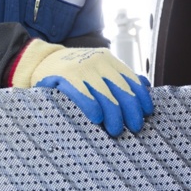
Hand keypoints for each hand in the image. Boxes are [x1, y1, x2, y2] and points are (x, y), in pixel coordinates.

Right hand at [9, 39, 153, 136]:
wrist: (43, 60)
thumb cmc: (74, 71)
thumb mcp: (98, 68)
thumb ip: (119, 75)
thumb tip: (145, 85)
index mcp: (109, 60)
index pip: (132, 80)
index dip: (141, 98)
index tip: (147, 113)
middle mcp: (98, 62)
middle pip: (121, 89)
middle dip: (130, 110)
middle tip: (134, 127)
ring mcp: (82, 68)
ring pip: (105, 94)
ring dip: (113, 114)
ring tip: (115, 130)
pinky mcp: (66, 76)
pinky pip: (82, 93)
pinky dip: (91, 106)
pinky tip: (97, 118)